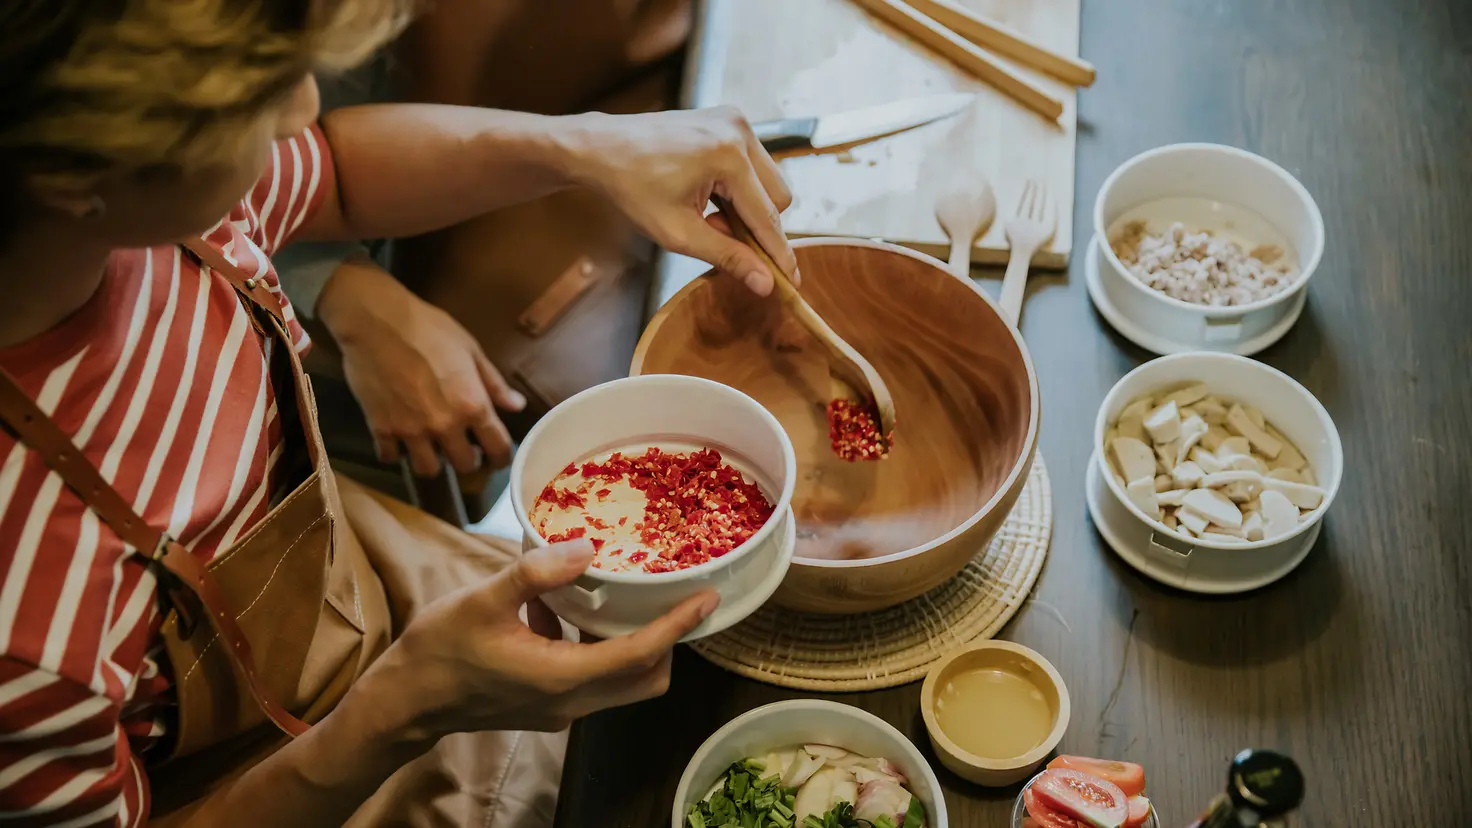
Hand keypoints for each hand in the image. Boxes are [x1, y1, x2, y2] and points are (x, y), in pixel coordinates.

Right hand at [316, 257, 522, 474]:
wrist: (377, 322)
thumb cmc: (429, 328)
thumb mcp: (470, 350)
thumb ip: (493, 383)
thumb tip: (516, 405)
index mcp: (472, 406)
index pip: (497, 448)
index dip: (502, 457)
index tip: (498, 457)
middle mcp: (444, 426)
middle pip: (464, 466)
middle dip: (468, 461)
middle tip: (464, 449)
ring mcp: (411, 431)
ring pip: (428, 470)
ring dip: (433, 462)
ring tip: (432, 448)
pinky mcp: (381, 428)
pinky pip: (391, 457)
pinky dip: (396, 453)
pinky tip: (399, 440)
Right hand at [371, 540, 718, 735]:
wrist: (404, 701)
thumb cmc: (438, 651)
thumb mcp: (482, 599)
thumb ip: (536, 573)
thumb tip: (584, 547)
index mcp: (561, 677)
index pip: (639, 655)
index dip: (677, 627)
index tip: (706, 600)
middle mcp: (570, 702)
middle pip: (645, 679)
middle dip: (667, 640)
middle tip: (672, 596)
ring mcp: (559, 708)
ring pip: (622, 682)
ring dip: (632, 643)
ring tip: (624, 595)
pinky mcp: (547, 704)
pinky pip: (593, 678)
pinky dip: (597, 647)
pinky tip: (562, 609)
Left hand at [562, 106, 797, 295]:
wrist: (601, 148)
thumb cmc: (631, 189)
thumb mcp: (678, 232)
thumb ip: (727, 256)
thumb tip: (765, 283)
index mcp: (728, 156)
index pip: (768, 217)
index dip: (778, 253)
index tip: (792, 282)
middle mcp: (739, 131)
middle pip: (778, 197)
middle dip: (756, 224)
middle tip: (715, 233)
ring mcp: (735, 120)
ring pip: (769, 180)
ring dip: (748, 206)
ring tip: (708, 213)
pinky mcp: (729, 118)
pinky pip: (754, 163)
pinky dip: (739, 186)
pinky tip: (708, 194)